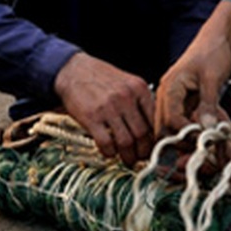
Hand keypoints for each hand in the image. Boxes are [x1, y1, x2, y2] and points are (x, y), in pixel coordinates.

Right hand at [53, 51, 154, 167]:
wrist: (74, 70)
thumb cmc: (102, 78)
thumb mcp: (128, 82)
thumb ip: (140, 101)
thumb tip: (153, 129)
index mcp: (139, 88)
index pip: (155, 119)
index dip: (156, 138)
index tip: (154, 147)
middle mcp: (126, 97)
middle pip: (142, 133)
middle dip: (144, 151)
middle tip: (141, 158)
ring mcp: (109, 107)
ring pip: (126, 142)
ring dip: (129, 156)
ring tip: (128, 160)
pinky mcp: (92, 118)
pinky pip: (106, 143)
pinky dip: (110, 153)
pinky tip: (110, 153)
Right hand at [154, 38, 230, 137]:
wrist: (217, 40)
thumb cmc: (212, 53)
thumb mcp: (213, 78)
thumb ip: (208, 103)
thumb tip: (207, 128)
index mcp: (170, 87)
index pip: (170, 119)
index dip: (185, 133)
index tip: (203, 139)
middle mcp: (167, 95)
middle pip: (164, 128)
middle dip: (180, 141)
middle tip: (201, 147)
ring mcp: (173, 99)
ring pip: (170, 128)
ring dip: (184, 138)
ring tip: (204, 142)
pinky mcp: (182, 102)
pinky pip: (180, 122)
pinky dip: (190, 131)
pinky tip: (203, 134)